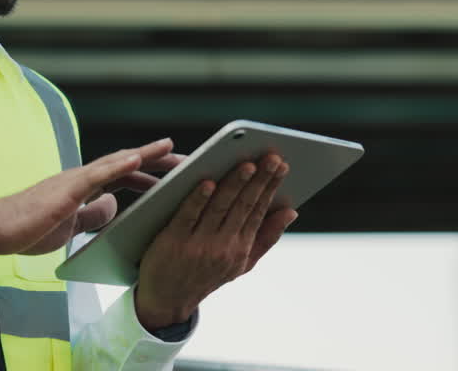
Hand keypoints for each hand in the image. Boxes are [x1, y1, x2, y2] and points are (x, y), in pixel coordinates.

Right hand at [0, 138, 181, 255]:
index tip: (178, 175)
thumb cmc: (29, 228)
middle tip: (190, 162)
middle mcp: (84, 178)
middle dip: (159, 162)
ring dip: (146, 154)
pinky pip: (97, 174)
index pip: (126, 176)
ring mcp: (75, 180)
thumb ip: (92, 214)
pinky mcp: (66, 188)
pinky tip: (137, 158)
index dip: (152, 174)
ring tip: (172, 149)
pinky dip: (118, 164)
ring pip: (117, 162)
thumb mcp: (71, 226)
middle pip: (128, 164)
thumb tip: (114, 207)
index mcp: (85, 188)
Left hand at [133, 153, 297, 329]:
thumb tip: (291, 211)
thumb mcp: (241, 264)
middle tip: (272, 156)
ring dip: (234, 184)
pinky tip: (207, 182)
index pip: (259, 210)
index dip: (271, 186)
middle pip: (244, 206)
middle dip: (260, 179)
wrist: (166, 301)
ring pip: (220, 207)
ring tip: (247, 164)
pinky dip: (198, 198)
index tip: (282, 164)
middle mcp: (222, 246)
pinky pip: (188, 216)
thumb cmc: (205, 275)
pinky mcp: (173, 241)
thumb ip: (266, 237)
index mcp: (240, 248)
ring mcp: (198, 244)